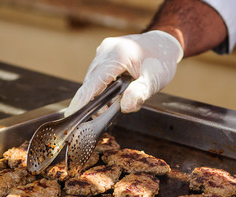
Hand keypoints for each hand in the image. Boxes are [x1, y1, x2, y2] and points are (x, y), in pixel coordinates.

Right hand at [64, 30, 182, 116]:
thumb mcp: (154, 79)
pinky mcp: (104, 54)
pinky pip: (98, 74)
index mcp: (117, 55)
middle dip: (96, 100)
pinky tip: (115, 92)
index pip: (94, 81)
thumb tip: (125, 107)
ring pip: (94, 79)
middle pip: (91, 82)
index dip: (83, 99)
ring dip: (101, 93)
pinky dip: (103, 86)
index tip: (72, 113)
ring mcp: (103, 51)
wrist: (163, 43)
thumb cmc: (160, 60)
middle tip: (107, 113)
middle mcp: (106, 50)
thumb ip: (140, 93)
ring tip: (117, 101)